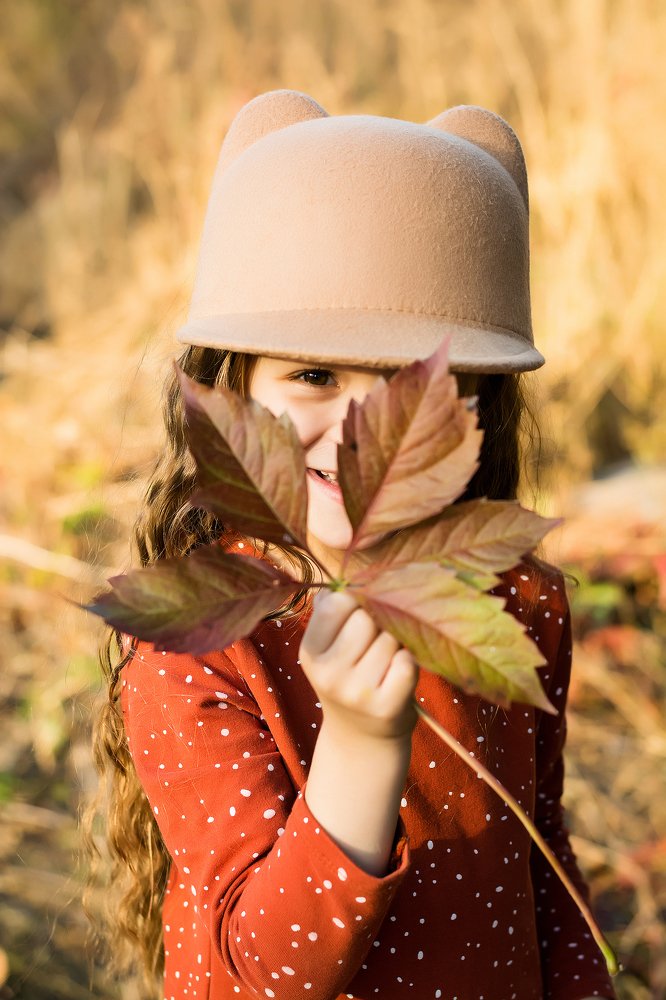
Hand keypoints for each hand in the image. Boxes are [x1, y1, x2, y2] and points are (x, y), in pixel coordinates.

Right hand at [299, 588, 419, 741]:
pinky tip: (398, 675)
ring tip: (385, 663)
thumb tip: (339, 583)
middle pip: (366, 619)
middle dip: (377, 624)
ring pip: (390, 638)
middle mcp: (328, 674)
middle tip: (373, 646)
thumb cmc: (348, 678)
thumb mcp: (327, 649)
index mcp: (310, 652)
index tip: (356, 619)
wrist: (361, 738)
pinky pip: (407, 662)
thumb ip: (330, 613)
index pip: (337, 603)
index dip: (354, 604)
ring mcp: (357, 693)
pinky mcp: (387, 707)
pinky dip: (409, 663)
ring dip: (395, 644)